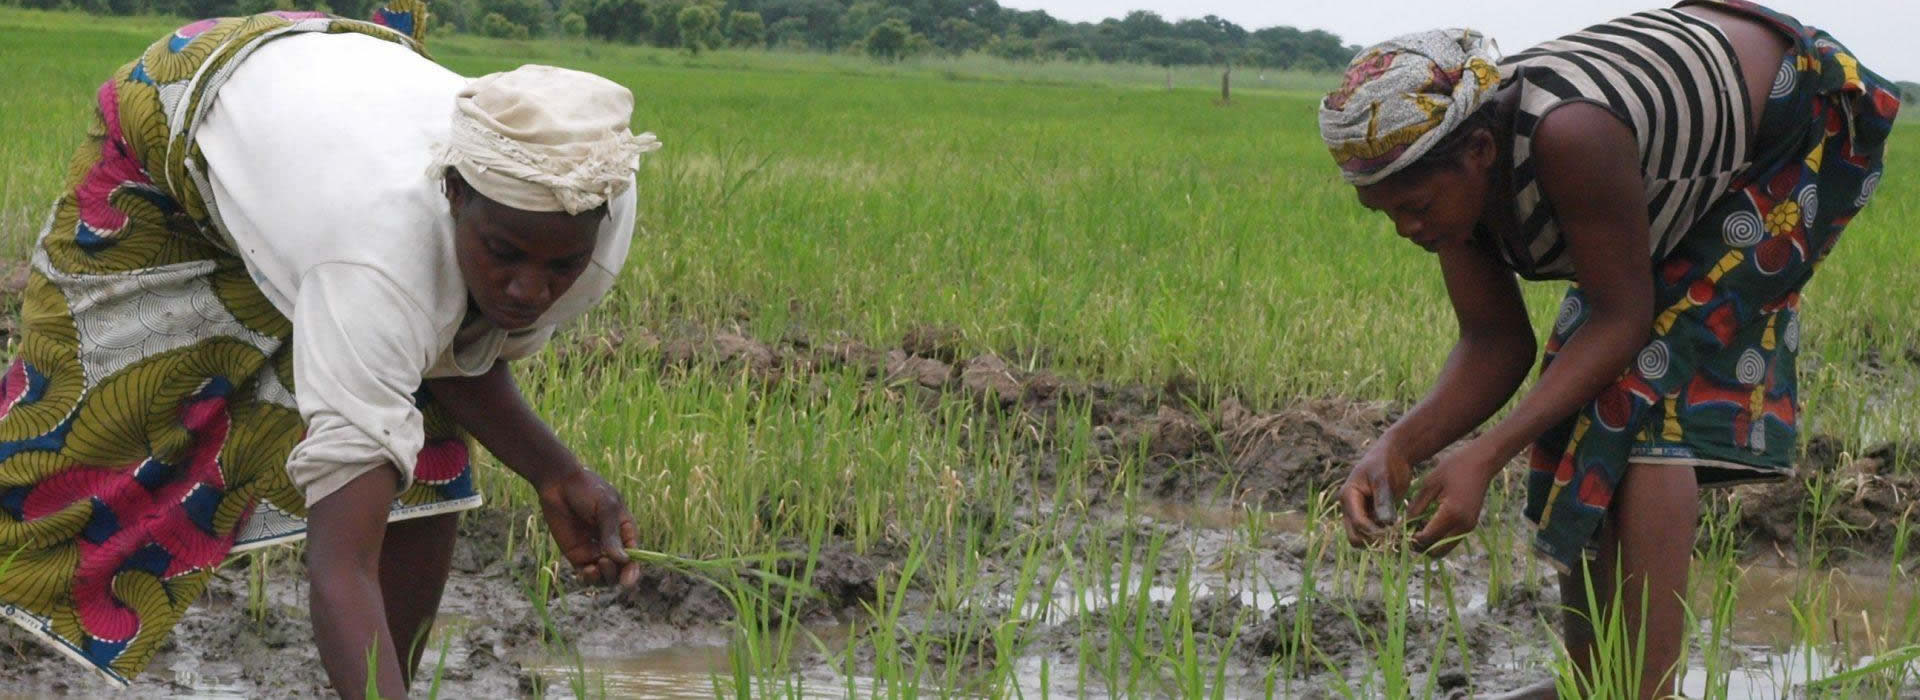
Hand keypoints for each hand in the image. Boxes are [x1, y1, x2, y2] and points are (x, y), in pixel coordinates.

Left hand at [536, 468, 639, 586]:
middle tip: (605, 562)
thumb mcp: (606, 508)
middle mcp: (612, 544)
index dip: (633, 570)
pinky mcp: (576, 554)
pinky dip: (589, 578)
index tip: (628, 580)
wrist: (559, 483)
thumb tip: (623, 560)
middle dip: (616, 573)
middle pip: (621, 570)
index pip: (634, 557)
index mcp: (625, 531)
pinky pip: (586, 574)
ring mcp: (594, 550)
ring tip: (597, 565)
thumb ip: (612, 535)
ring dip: (604, 577)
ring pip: (605, 576)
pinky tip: (587, 570)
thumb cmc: (588, 490)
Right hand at [1340, 441, 1412, 546]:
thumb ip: (1383, 501)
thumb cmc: (1387, 463)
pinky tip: (1397, 528)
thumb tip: (1385, 523)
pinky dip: (1382, 535)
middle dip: (1372, 540)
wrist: (1393, 455)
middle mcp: (1349, 507)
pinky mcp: (1369, 515)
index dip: (1374, 531)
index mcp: (1348, 496)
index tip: (1394, 530)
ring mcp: (1358, 512)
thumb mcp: (1384, 480)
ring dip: (1378, 539)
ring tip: (1396, 531)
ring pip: (1362, 537)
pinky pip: (1371, 533)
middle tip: (1393, 535)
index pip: (1358, 523)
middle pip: (1354, 536)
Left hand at [1407, 444, 1499, 557]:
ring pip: (1444, 549)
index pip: (1426, 538)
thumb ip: (1416, 507)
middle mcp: (1462, 525)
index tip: (1400, 530)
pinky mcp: (1470, 526)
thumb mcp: (1429, 484)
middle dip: (1420, 546)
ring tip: (1417, 528)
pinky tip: (1428, 524)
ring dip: (1429, 544)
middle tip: (1407, 533)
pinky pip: (1451, 541)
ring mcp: (1468, 527)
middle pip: (1436, 551)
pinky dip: (1439, 539)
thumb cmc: (1453, 468)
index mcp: (1451, 514)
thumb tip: (1403, 525)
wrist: (1481, 463)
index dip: (1410, 538)